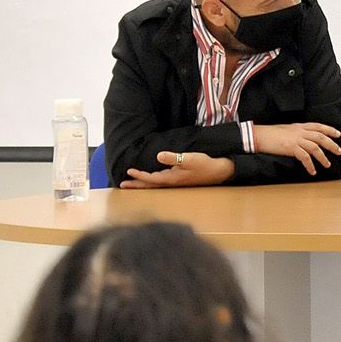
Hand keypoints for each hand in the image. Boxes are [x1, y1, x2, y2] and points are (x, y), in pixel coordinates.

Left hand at [121, 151, 236, 188]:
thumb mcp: (189, 159)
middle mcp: (171, 183)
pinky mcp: (178, 180)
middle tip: (122, 185)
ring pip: (154, 185)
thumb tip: (158, 156)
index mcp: (172, 179)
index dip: (140, 176)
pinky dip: (151, 182)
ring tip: (131, 183)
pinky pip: (159, 182)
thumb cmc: (204, 164)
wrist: (218, 172)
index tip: (129, 172)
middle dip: (136, 185)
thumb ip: (174, 158)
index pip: (151, 178)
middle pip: (150, 185)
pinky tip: (149, 180)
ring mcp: (175, 183)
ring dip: (142, 184)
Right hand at [252, 122, 340, 172]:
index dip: (329, 130)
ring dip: (323, 157)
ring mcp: (296, 139)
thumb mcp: (287, 130)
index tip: (338, 134)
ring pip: (315, 147)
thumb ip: (297, 133)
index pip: (318, 126)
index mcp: (299, 126)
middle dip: (331, 144)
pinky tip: (312, 171)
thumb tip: (304, 140)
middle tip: (338, 151)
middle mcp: (300, 132)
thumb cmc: (270, 134)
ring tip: (327, 164)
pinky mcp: (291, 148)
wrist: (259, 135)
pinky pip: (305, 158)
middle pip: (320, 137)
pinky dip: (310, 165)